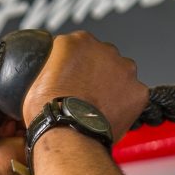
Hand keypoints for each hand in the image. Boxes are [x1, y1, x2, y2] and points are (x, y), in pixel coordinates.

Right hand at [19, 32, 148, 141]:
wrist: (67, 133)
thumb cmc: (47, 109)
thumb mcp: (36, 77)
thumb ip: (52, 65)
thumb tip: (54, 71)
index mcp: (78, 41)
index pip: (80, 46)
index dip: (76, 64)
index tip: (72, 77)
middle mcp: (105, 49)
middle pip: (103, 57)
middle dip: (97, 72)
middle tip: (85, 93)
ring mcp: (125, 69)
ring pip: (121, 74)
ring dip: (113, 85)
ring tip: (98, 106)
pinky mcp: (138, 90)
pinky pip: (134, 95)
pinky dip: (125, 104)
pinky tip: (110, 115)